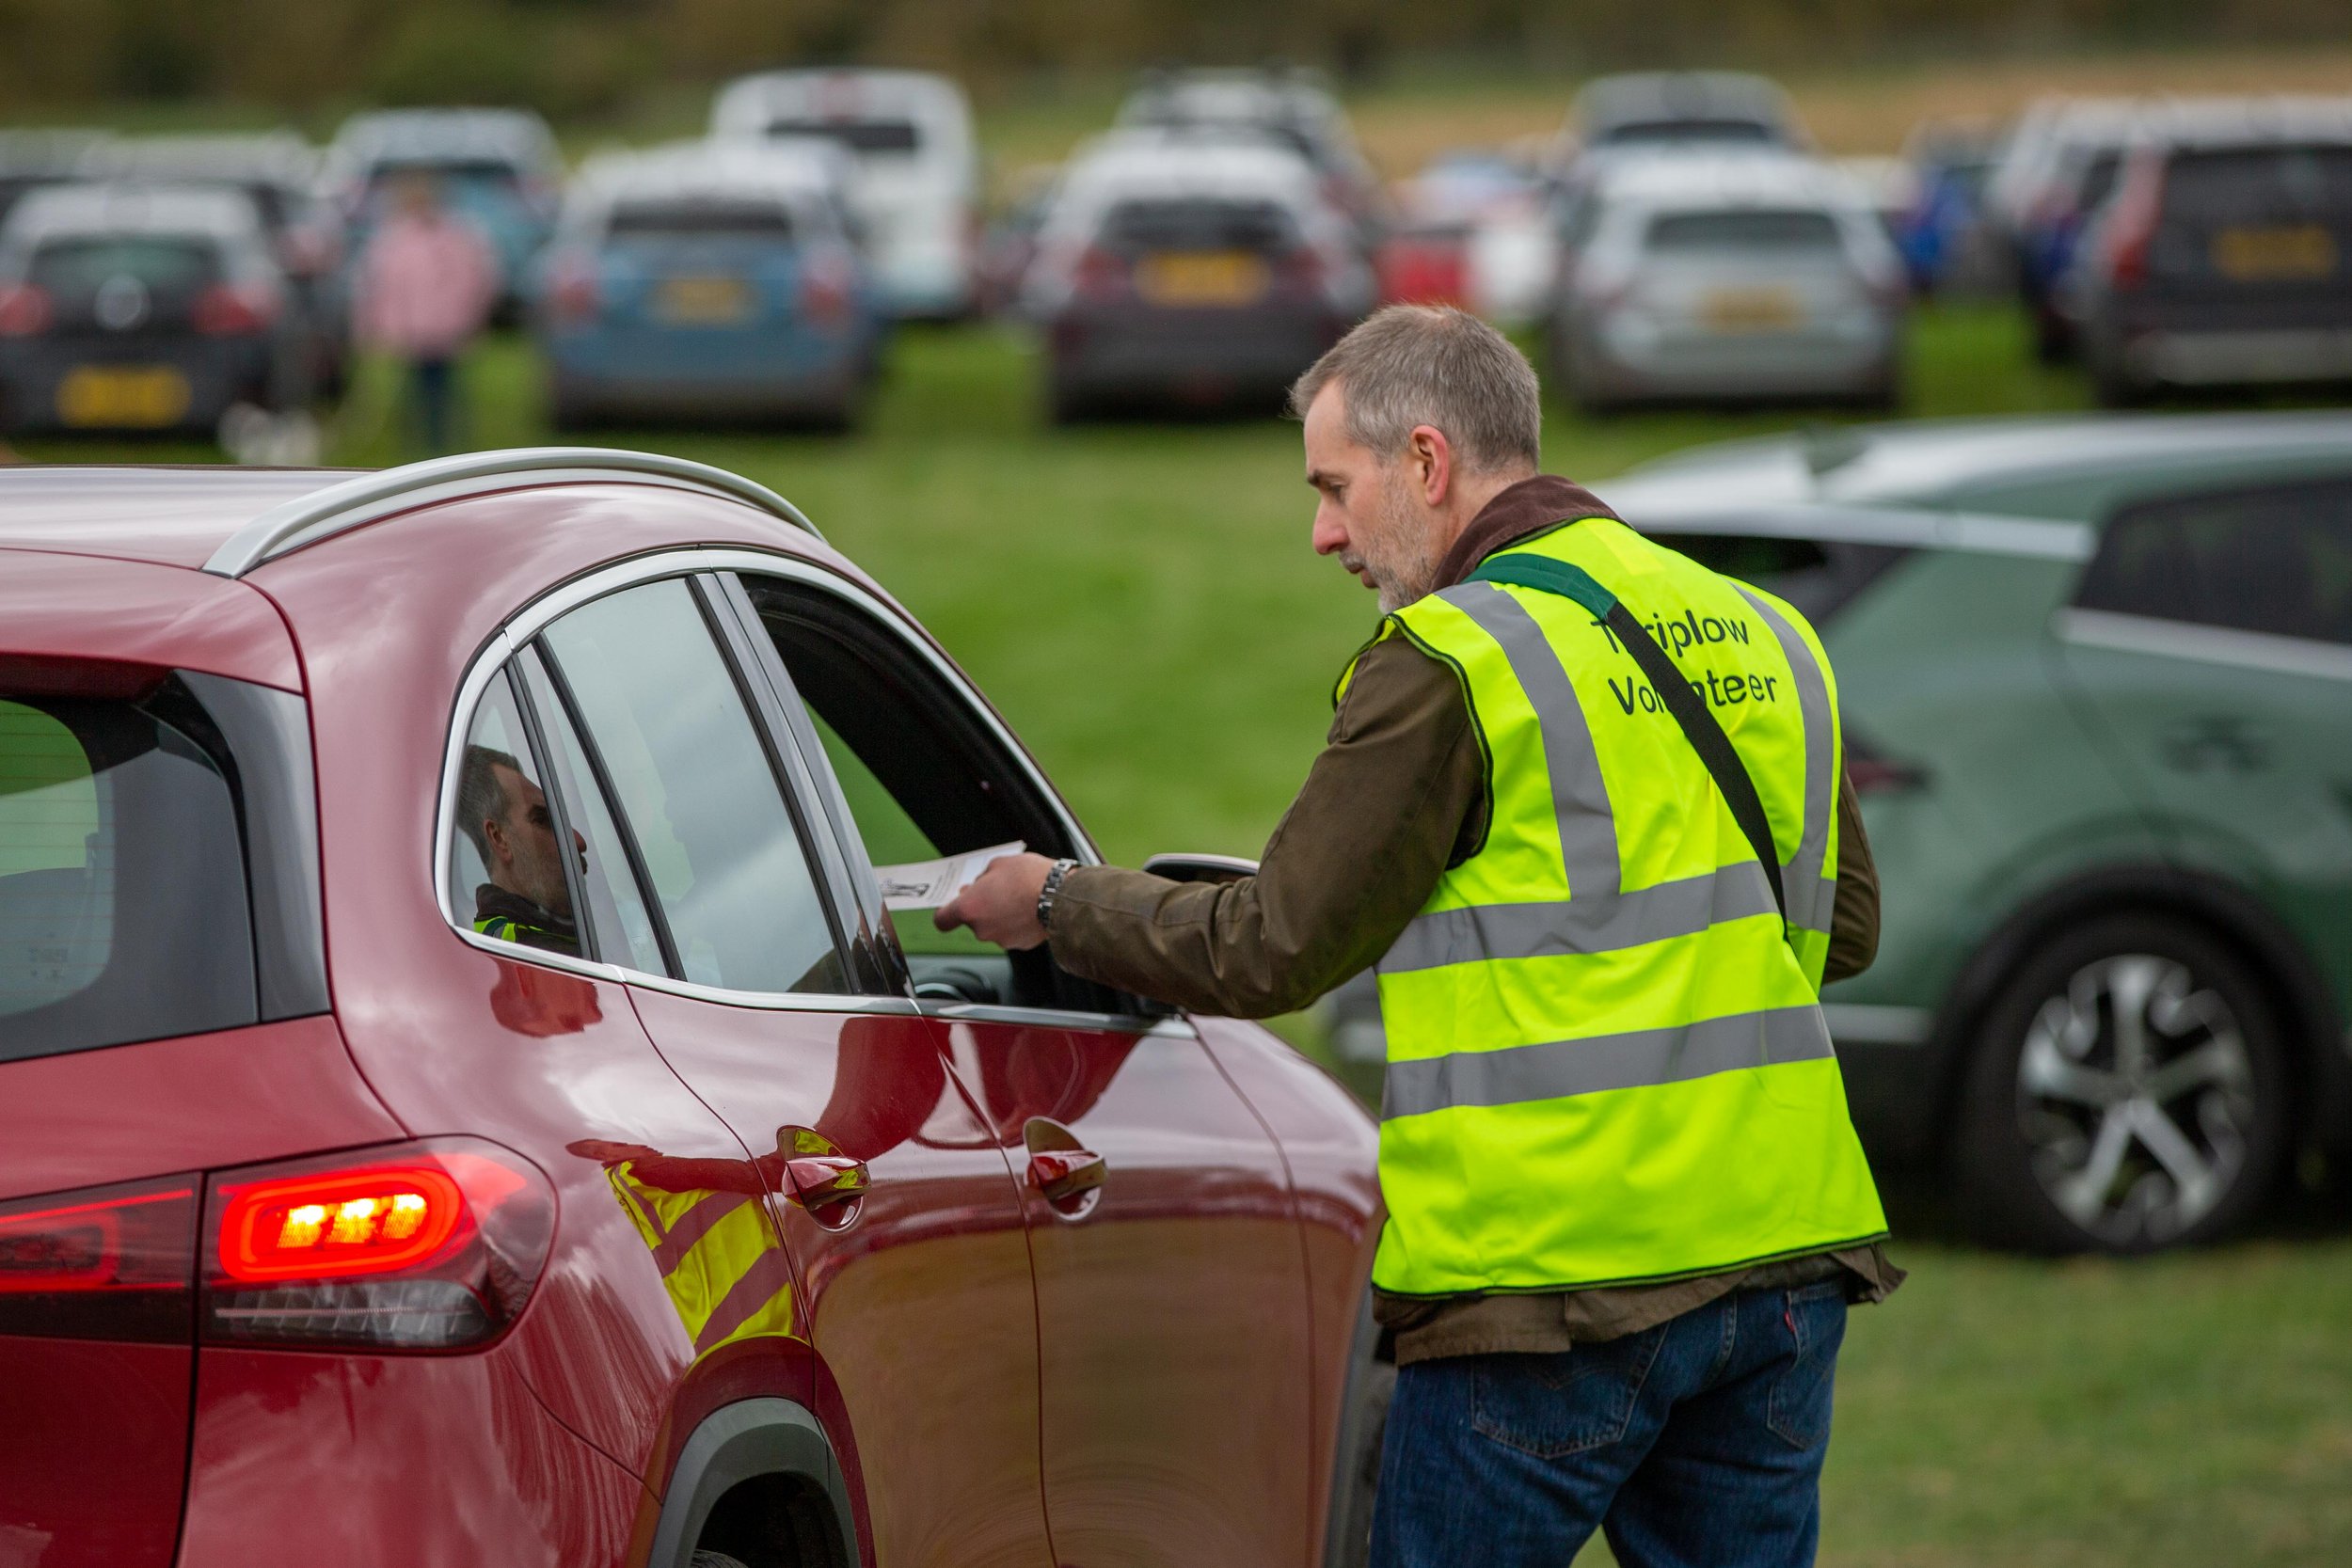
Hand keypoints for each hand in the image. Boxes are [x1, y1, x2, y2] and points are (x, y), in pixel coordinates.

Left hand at [934, 852, 1053, 950]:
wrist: (1060, 896)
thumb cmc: (1028, 877)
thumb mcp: (998, 864)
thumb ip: (982, 879)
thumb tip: (978, 886)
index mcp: (969, 908)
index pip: (942, 920)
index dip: (945, 913)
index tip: (951, 907)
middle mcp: (981, 929)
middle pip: (972, 921)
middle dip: (981, 907)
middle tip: (996, 891)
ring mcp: (1001, 939)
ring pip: (993, 927)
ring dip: (999, 915)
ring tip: (1017, 897)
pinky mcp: (1020, 945)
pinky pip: (1011, 932)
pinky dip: (1016, 924)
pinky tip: (1028, 908)